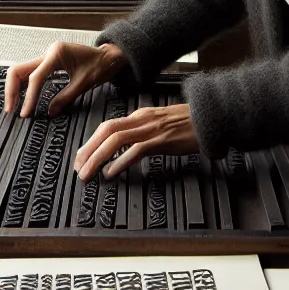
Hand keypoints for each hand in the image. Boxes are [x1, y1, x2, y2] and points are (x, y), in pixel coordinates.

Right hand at [3, 41, 126, 117]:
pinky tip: (22, 98)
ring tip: (13, 106)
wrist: (109, 56)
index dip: (28, 97)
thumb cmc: (100, 65)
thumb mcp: (83, 84)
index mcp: (57, 54)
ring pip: (21, 71)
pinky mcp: (49, 61)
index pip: (35, 78)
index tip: (25, 113)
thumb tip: (49, 113)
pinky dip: (23, 85)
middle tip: (11, 110)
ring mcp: (47, 56)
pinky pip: (30, 73)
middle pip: (18, 70)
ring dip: (14, 88)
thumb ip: (64, 98)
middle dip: (12, 90)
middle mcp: (48, 52)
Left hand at [74, 103, 197, 181]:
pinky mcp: (162, 140)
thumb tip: (126, 148)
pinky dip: (120, 162)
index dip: (90, 142)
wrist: (212, 118)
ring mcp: (151, 129)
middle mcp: (142, 119)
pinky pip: (136, 150)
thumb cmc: (189, 124)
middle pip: (106, 131)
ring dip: (97, 157)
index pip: (108, 126)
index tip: (81, 157)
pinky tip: (111, 173)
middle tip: (77, 167)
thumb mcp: (161, 124)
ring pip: (116, 140)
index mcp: (140, 116)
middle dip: (87, 149)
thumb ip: (143, 132)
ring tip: (87, 173)